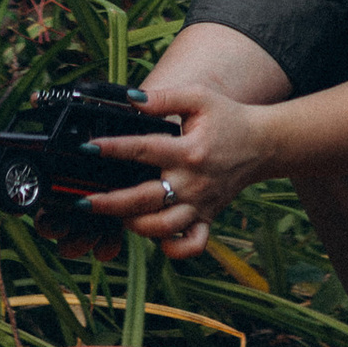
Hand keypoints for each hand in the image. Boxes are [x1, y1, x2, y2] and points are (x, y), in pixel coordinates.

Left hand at [86, 85, 272, 261]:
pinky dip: (172, 249)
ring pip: (163, 228)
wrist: (263, 143)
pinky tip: (155, 238)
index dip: (113, 148)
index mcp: (188, 150)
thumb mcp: (199, 97)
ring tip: (116, 216)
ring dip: (135, 226)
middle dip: (110, 204)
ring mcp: (200, 204)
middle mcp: (192, 182)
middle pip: (146, 199)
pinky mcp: (208, 218)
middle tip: (84, 203)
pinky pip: (191, 246)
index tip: (87, 148)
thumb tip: (130, 99)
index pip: (143, 149)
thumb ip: (164, 97)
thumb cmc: (227, 117)